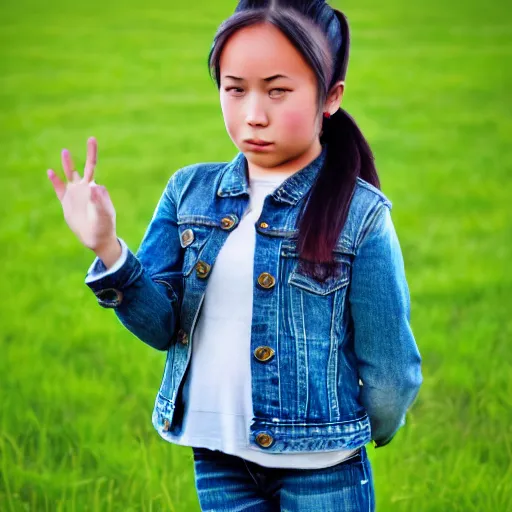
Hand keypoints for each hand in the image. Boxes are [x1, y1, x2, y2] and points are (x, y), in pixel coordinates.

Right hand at [47, 137, 116, 253]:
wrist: (96, 238)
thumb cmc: (104, 226)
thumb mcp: (104, 214)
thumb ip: (100, 201)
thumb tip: (95, 186)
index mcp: (96, 188)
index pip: (94, 169)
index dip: (92, 158)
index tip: (92, 148)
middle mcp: (86, 188)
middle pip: (87, 166)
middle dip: (90, 153)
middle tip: (92, 139)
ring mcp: (76, 194)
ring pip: (70, 174)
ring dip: (67, 163)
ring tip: (65, 151)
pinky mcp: (66, 201)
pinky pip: (59, 188)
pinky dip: (54, 180)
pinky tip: (50, 172)